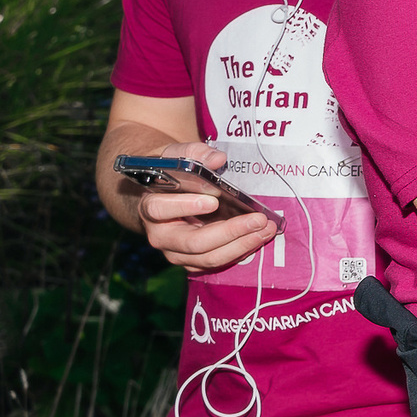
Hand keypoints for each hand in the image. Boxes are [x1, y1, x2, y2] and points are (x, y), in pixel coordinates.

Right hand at [135, 145, 277, 273]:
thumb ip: (194, 153)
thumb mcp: (177, 156)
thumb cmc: (171, 174)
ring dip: (241, 245)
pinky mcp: (192, 261)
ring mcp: (176, 252)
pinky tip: (259, 237)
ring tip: (266, 229)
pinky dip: (240, 251)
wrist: (163, 195)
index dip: (185, 206)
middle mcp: (160, 236)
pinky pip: (217, 263)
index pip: (160, 210)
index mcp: (150, 207)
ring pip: (209, 258)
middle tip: (258, 220)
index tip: (213, 201)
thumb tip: (217, 159)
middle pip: (194, 243)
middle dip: (230, 232)